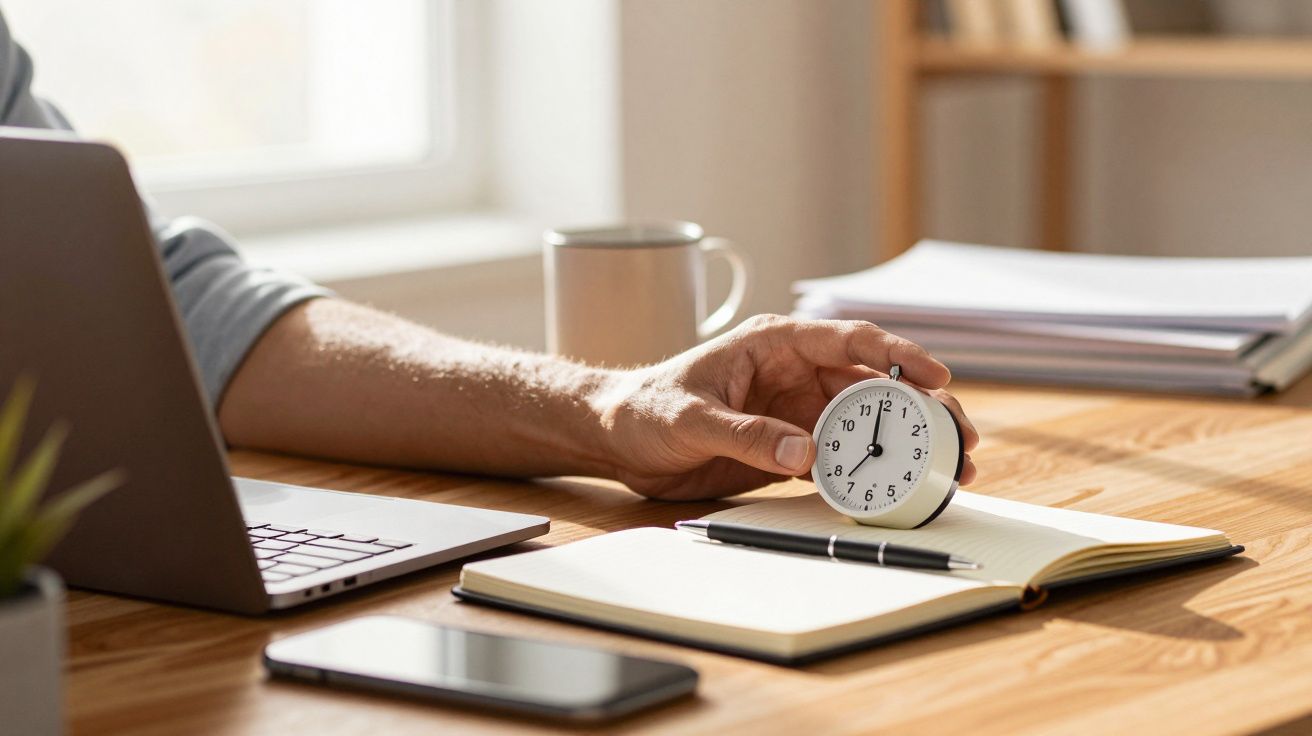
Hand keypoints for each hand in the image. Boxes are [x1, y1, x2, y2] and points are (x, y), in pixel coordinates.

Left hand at [596, 315, 978, 499]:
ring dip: (906, 442)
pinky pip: (840, 458)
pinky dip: (871, 471)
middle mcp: (795, 372)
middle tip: (960, 433)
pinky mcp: (789, 447)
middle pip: (873, 383)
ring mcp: (796, 411)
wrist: (617, 437)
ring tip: (950, 465)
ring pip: (865, 422)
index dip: (898, 353)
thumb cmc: (645, 407)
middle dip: (920, 406)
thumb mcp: (690, 418)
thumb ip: (746, 434)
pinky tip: (903, 487)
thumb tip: (804, 454)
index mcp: (775, 343)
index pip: (849, 340)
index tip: (936, 376)